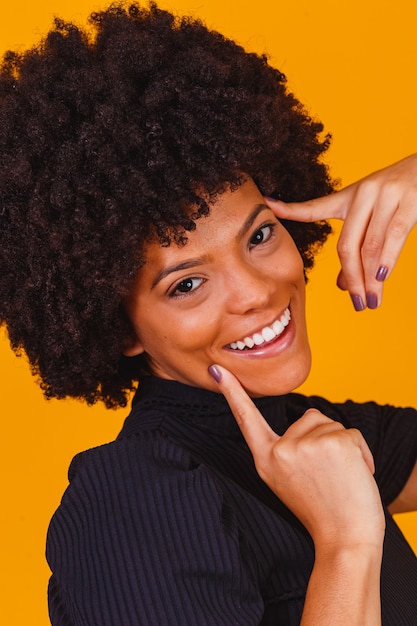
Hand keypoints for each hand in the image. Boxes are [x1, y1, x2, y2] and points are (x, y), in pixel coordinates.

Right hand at [209, 364, 384, 549]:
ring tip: (340, 478)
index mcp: (266, 461)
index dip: (232, 392)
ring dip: (343, 446)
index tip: (218, 369)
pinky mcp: (332, 443)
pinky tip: (355, 474)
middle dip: (324, 440)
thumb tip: (308, 417)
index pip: (246, 419)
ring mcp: (305, 445)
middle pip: (308, 418)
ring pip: (330, 423)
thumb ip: (290, 449)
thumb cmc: (322, 512)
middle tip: (329, 477)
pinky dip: (361, 452)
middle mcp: (280, 451)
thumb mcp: (289, 480)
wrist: (345, 540)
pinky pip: (351, 432)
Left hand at [266, 153, 416, 310]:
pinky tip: (381, 279)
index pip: (314, 207)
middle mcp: (364, 193)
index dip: (290, 208)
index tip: (267, 205)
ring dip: (370, 280)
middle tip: (353, 303)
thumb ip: (358, 248)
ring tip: (370, 301)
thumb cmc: (403, 196)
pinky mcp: (411, 201)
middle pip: (347, 245)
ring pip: (370, 247)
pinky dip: (386, 262)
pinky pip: (395, 238)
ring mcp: (387, 195)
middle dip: (350, 278)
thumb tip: (343, 287)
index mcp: (351, 196)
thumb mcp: (375, 215)